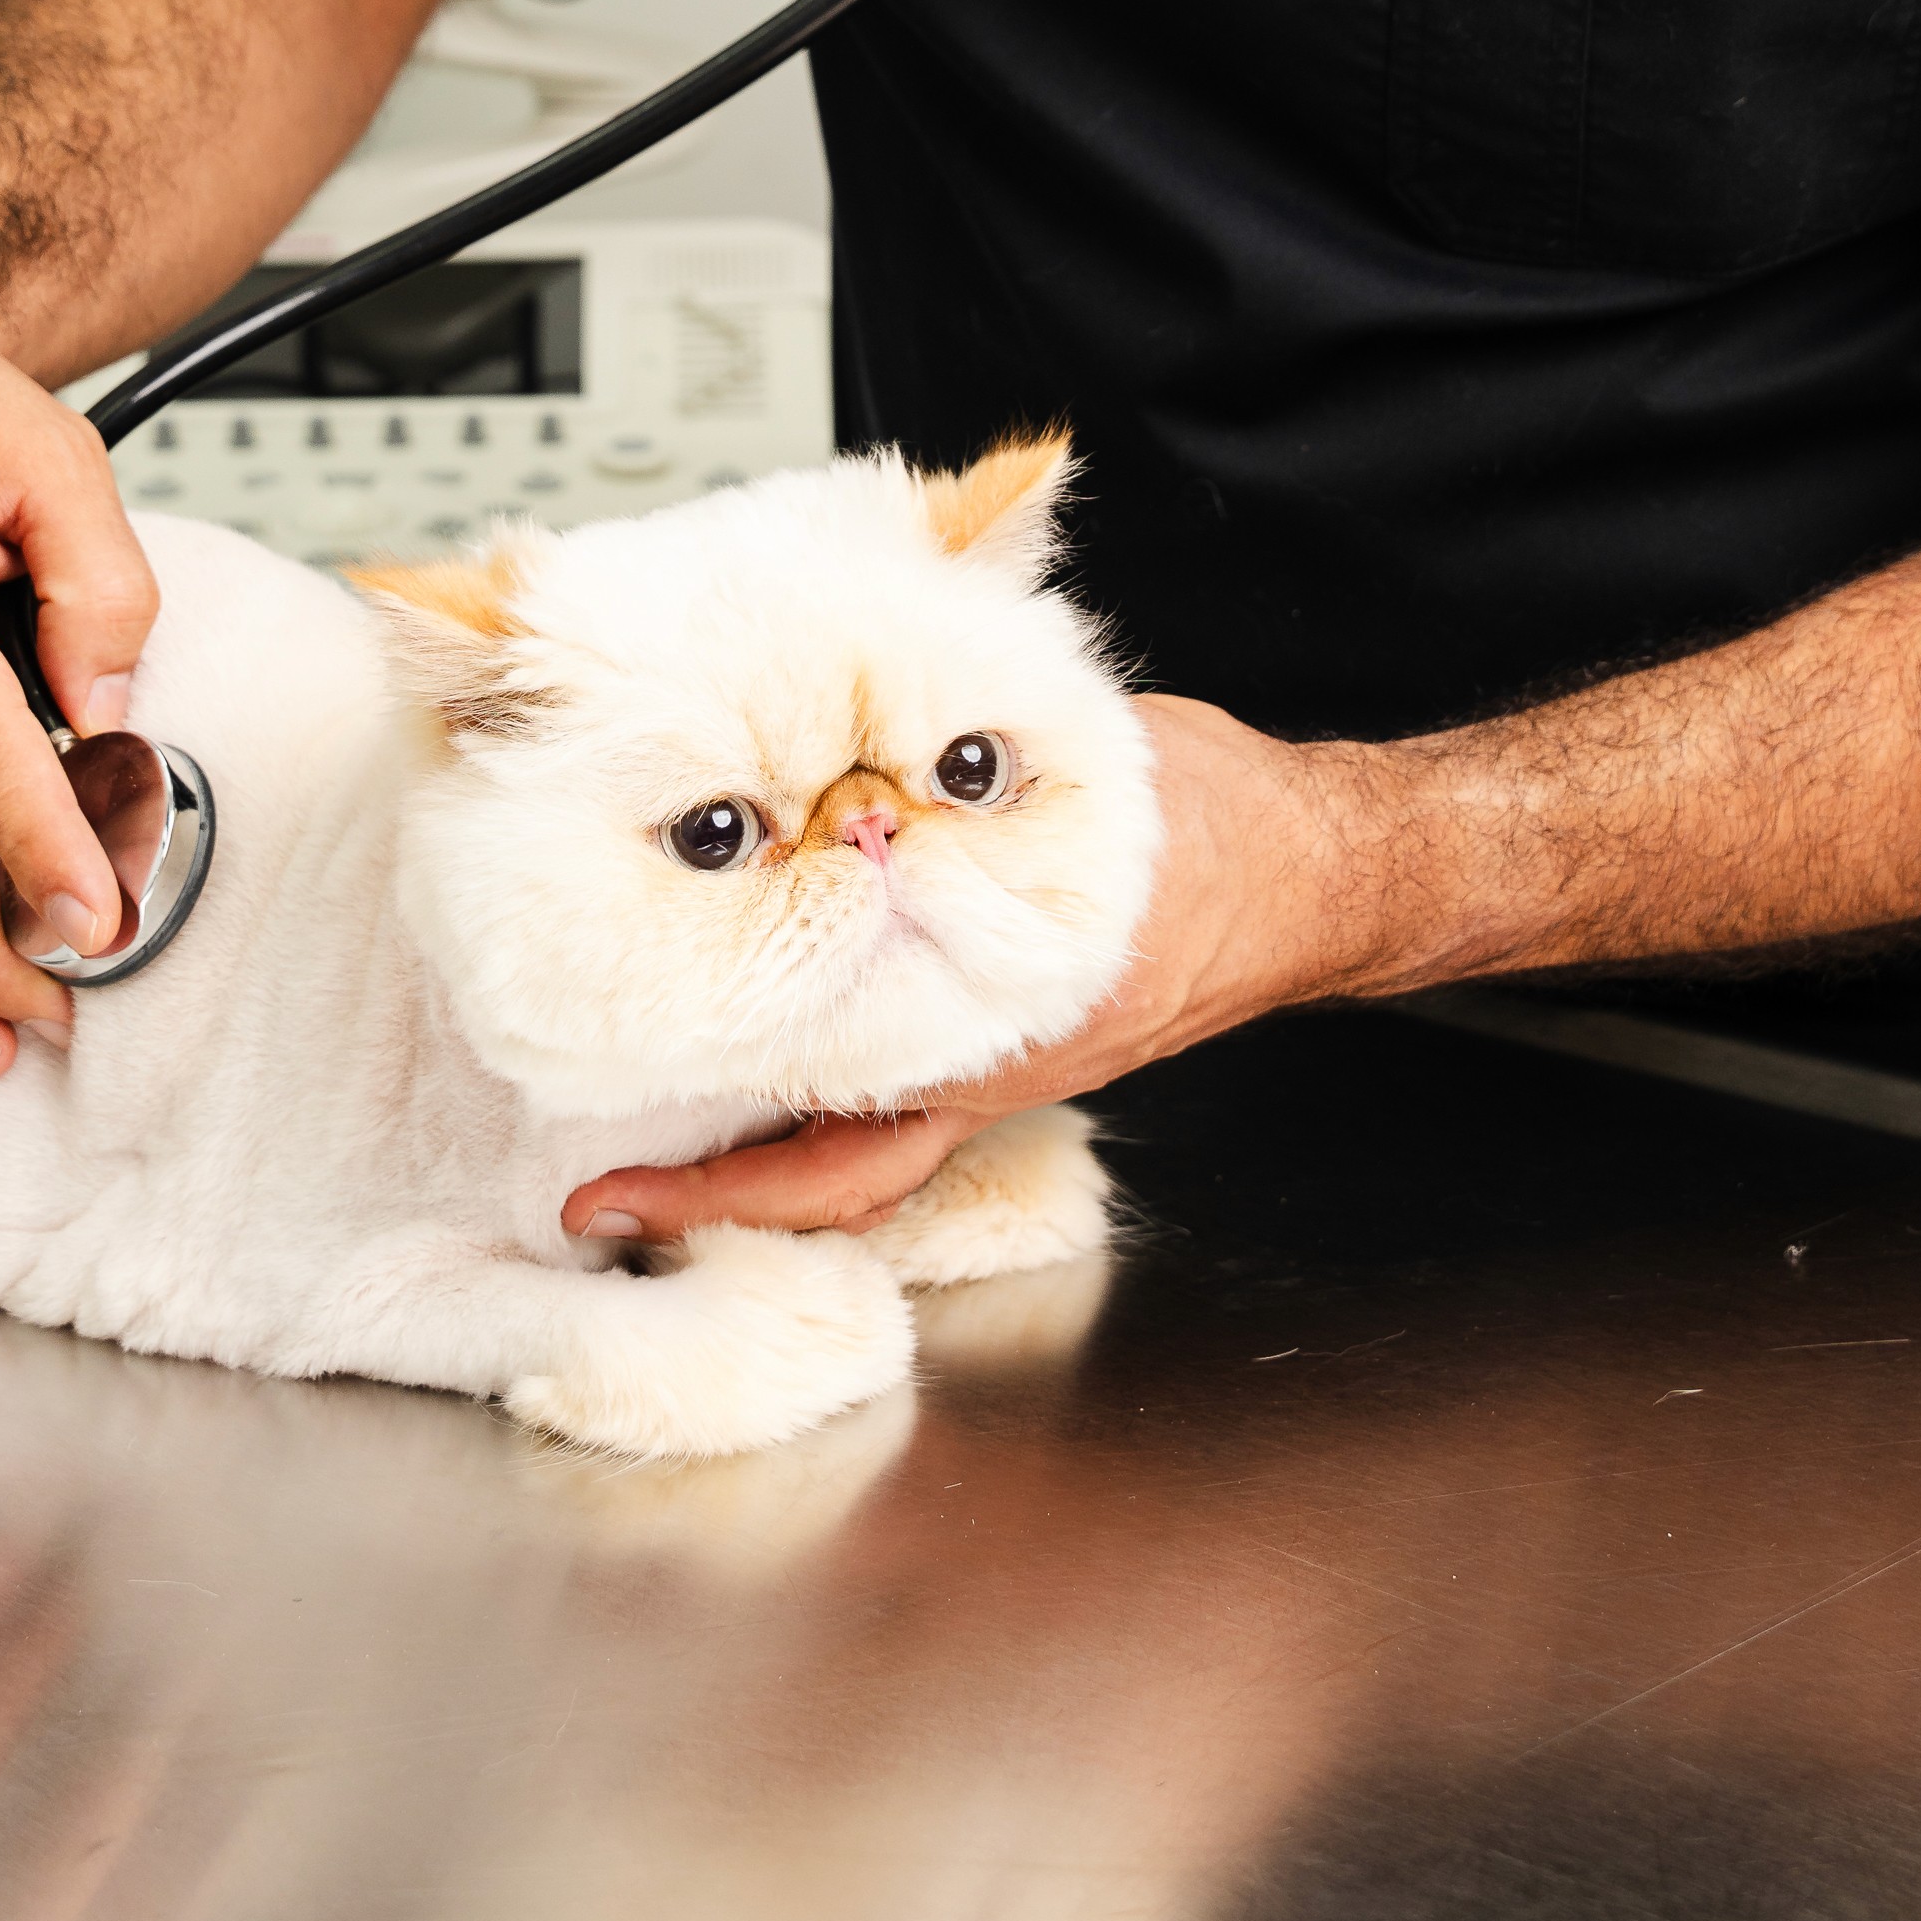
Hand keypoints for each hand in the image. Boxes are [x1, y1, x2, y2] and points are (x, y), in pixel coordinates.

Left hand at [561, 697, 1379, 1239]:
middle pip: (831, 1174)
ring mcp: (1003, 1068)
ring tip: (660, 1141)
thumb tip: (846, 725)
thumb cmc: (1218, 826)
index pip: (834, 1138)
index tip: (613, 1193)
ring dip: (764, 1147)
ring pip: (862, 1144)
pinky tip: (769, 1045)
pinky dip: (826, 1089)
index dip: (718, 1179)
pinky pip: (903, 1097)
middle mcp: (990, 1069)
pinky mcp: (1013, 1044)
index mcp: (995, 1025)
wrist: (1320, 874)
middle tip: (600, 1195)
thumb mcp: (1083, 765)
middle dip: (713, 1190)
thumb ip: (960, 756)